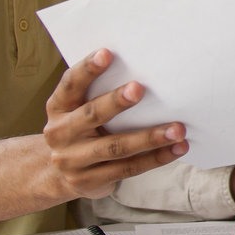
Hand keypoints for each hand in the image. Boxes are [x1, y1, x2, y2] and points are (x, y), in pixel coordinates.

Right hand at [42, 49, 186, 199]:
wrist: (56, 174)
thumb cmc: (80, 129)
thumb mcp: (77, 110)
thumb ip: (98, 93)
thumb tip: (144, 69)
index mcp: (58, 108)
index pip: (70, 85)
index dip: (87, 69)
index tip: (107, 53)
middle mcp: (61, 133)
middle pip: (91, 115)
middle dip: (116, 102)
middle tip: (139, 89)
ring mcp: (73, 160)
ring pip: (115, 147)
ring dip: (149, 138)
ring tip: (177, 129)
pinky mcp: (90, 180)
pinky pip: (128, 168)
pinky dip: (155, 158)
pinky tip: (177, 148)